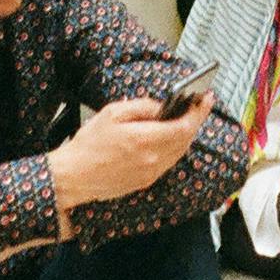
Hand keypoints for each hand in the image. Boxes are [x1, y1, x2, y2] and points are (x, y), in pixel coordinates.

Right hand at [49, 96, 206, 213]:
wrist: (73, 177)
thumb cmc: (88, 145)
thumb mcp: (112, 113)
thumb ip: (141, 106)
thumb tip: (162, 106)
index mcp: (144, 140)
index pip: (184, 126)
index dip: (198, 112)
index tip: (206, 99)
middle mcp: (152, 159)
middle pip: (186, 139)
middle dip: (195, 121)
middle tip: (199, 105)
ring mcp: (150, 173)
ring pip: (179, 152)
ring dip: (185, 134)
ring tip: (186, 118)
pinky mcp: (146, 181)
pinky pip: (169, 162)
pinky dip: (174, 147)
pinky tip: (169, 136)